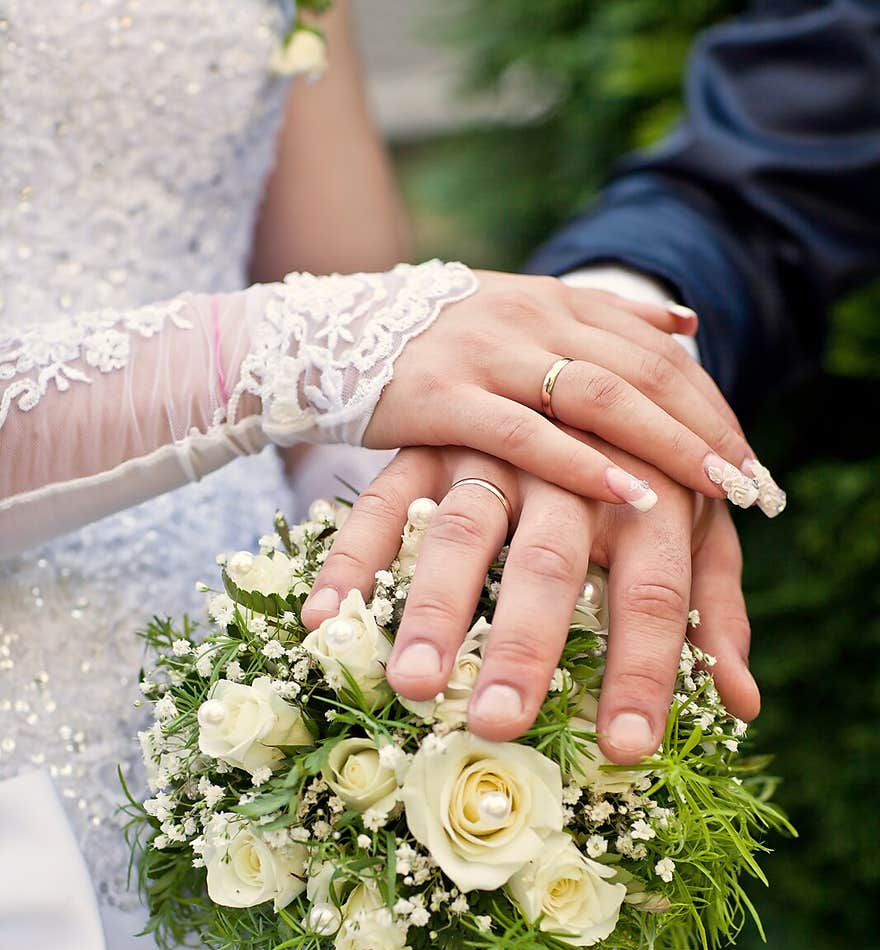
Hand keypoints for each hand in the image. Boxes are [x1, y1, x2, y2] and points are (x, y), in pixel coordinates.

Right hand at [302, 445, 758, 755]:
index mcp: (652, 481)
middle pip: (550, 561)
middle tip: (502, 727)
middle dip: (525, 647)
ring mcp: (493, 442)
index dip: (647, 669)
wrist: (579, 330)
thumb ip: (716, 603)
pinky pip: (382, 501)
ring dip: (434, 609)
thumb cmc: (645, 452)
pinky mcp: (430, 432)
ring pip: (460, 530)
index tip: (627, 751)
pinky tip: (324, 622)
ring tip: (412, 687)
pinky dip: (353, 559)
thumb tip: (745, 706)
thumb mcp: (690, 514)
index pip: (660, 587)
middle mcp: (574, 455)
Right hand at [363, 273, 783, 514]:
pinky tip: (630, 493)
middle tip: (753, 484)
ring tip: (716, 490)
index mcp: (552, 299)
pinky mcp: (444, 396)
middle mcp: (528, 316)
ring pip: (598, 395)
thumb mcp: (518, 315)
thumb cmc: (429, 345)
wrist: (320, 339)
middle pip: (641, 370)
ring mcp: (487, 353)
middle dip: (704, 428)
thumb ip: (599, 321)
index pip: (653, 348)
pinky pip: (526, 433)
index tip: (747, 455)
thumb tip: (687, 325)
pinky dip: (583, 463)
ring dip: (666, 444)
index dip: (708, 400)